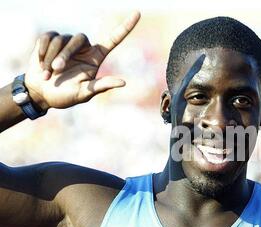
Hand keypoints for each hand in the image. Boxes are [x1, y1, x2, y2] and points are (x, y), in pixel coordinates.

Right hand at [24, 11, 140, 110]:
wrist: (41, 93)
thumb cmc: (65, 96)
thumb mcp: (84, 93)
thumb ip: (101, 86)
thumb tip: (123, 83)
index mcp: (95, 58)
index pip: (114, 39)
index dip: (125, 27)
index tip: (137, 13)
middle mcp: (83, 48)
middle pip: (79, 38)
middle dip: (65, 53)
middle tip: (56, 70)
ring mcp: (67, 43)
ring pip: (61, 39)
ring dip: (51, 57)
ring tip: (47, 74)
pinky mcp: (51, 40)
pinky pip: (47, 37)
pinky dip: (41, 51)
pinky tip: (40, 64)